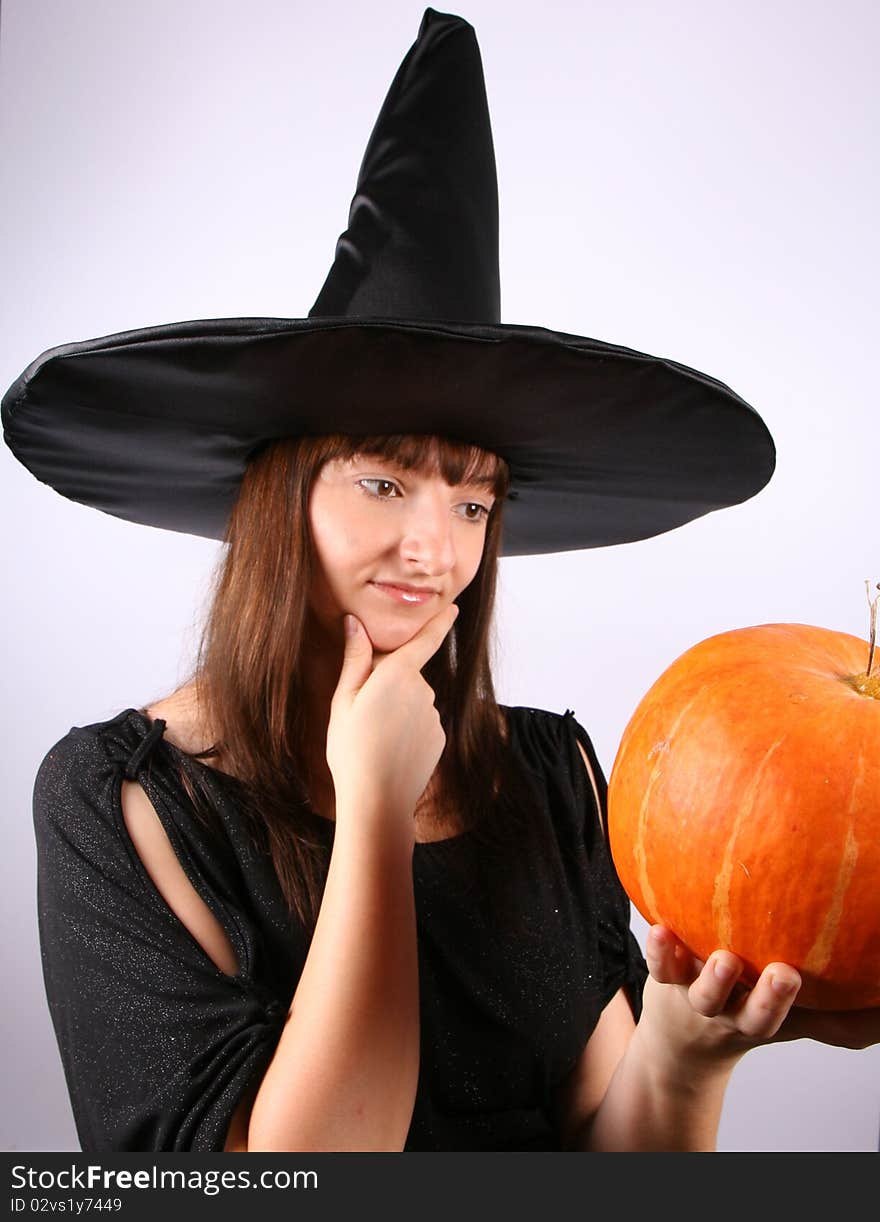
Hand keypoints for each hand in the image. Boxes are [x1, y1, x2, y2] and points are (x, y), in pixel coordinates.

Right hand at [325, 603, 458, 832]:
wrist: (378, 799)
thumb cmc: (352, 748)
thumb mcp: (344, 700)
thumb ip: (354, 659)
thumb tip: (354, 622)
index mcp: (398, 674)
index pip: (426, 640)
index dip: (440, 622)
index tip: (453, 608)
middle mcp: (423, 690)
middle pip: (407, 676)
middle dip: (390, 684)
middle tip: (362, 713)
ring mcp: (434, 715)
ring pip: (413, 702)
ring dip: (397, 711)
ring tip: (373, 738)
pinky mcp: (439, 737)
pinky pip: (421, 724)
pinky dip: (407, 731)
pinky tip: (390, 750)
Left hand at [637, 925, 802, 1078]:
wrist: (678, 1049)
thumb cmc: (742, 1015)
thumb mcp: (784, 1017)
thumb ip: (831, 1013)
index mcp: (759, 1019)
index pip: (779, 1016)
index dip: (786, 1001)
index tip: (797, 975)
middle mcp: (730, 1011)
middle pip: (751, 1014)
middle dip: (768, 998)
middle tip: (784, 974)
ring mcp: (695, 997)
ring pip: (704, 993)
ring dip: (714, 979)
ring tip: (724, 958)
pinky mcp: (665, 979)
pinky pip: (660, 967)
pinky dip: (658, 950)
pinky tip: (659, 927)